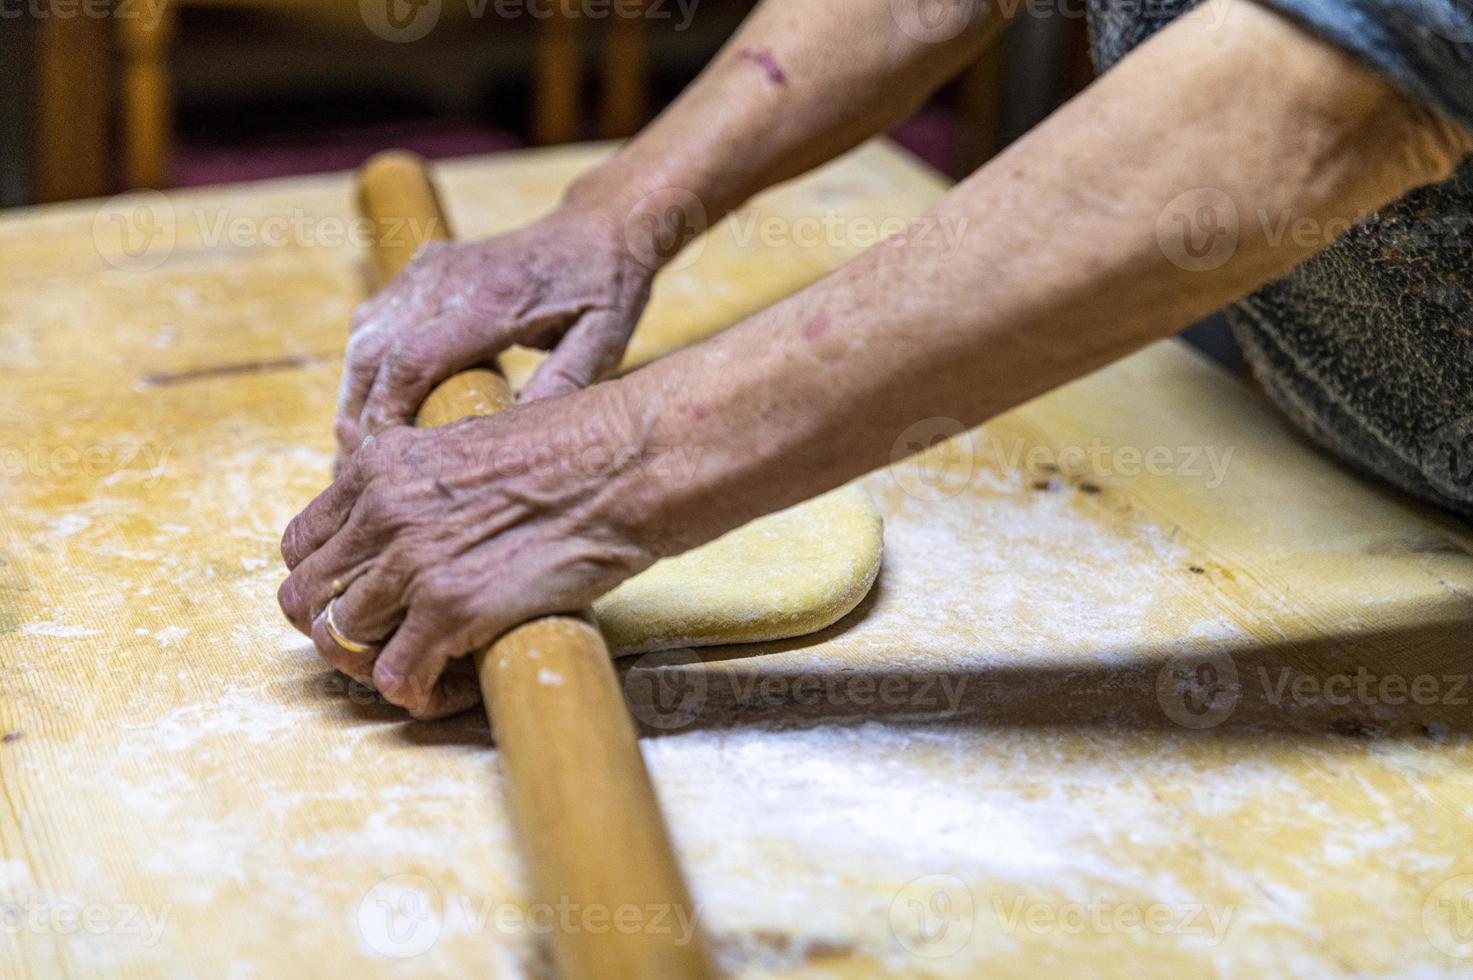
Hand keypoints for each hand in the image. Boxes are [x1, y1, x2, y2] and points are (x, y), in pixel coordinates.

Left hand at [279, 386, 664, 718]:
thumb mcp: (471, 444)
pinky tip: (451, 686)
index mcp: (380, 465)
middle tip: (390, 642)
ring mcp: (412, 562)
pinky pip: (397, 678)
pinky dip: (418, 694)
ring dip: (377, 664)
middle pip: (305, 598)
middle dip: (341, 629)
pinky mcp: (451, 609)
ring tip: (424, 667)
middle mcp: (382, 511)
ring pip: (340, 642)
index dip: (329, 581)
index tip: (367, 598)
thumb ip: (426, 483)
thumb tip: (421, 526)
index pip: (301, 544)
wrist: (625, 464)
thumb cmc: (575, 451)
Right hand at [335, 204, 653, 459]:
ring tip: (362, 439)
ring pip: (363, 332)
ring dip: (355, 388)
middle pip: (373, 348)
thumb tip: (516, 440)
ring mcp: (432, 266)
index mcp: (496, 299)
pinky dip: (366, 361)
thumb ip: (562, 385)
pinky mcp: (425, 264)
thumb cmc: (606, 288)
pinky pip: (375, 315)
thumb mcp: (603, 341)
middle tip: (359, 461)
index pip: (413, 358)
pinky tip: (376, 398)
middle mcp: (452, 277)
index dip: (387, 410)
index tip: (384, 454)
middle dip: (357, 408)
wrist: (597, 227)